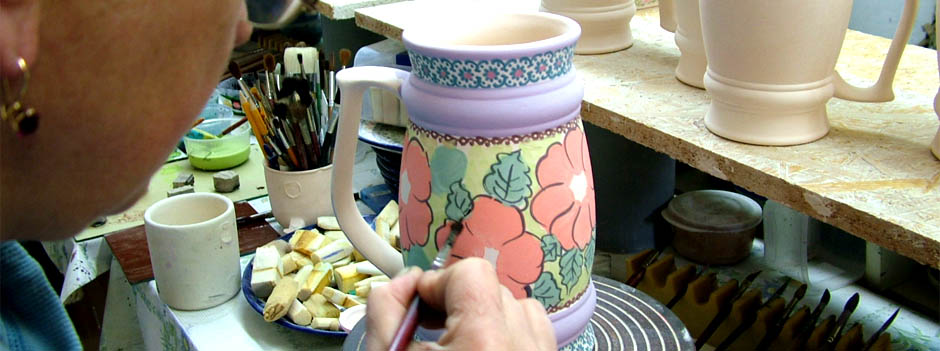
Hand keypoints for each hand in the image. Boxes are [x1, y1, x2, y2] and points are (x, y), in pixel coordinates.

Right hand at [366, 258, 555, 350]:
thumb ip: (387, 309)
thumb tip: (401, 281)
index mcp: (484, 341)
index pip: (470, 272)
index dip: (437, 283)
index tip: (418, 306)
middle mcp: (523, 347)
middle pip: (492, 287)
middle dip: (457, 302)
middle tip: (429, 329)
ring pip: (519, 307)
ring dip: (486, 316)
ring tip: (457, 344)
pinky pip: (536, 332)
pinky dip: (510, 334)